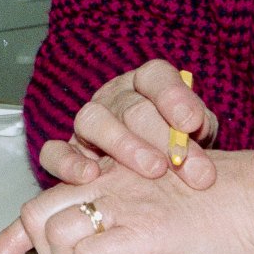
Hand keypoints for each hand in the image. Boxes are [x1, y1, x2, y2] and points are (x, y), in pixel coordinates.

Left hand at [0, 147, 253, 253]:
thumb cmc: (214, 201)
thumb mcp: (154, 198)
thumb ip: (119, 210)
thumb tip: (95, 247)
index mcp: (106, 172)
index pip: (42, 198)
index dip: (10, 237)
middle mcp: (106, 180)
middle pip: (36, 214)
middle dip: (41, 252)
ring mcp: (123, 203)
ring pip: (57, 237)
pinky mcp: (145, 229)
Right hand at [40, 59, 219, 189]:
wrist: (156, 166)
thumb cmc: (180, 146)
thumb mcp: (197, 133)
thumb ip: (198, 132)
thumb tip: (198, 149)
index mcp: (148, 84)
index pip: (156, 77)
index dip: (173, 96)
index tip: (192, 122)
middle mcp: (115, 98)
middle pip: (132, 107)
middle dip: (162, 137)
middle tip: (183, 162)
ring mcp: (88, 123)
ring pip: (93, 121)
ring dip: (124, 145)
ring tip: (153, 169)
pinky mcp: (66, 150)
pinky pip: (54, 151)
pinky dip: (68, 162)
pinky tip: (89, 176)